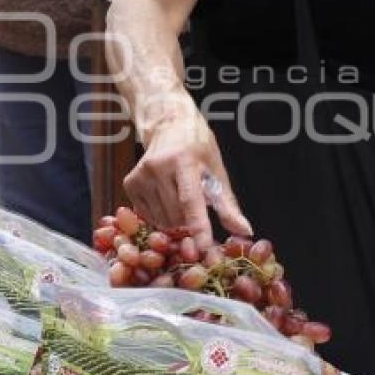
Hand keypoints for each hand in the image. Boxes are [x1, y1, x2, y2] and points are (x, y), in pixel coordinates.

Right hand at [124, 105, 251, 250]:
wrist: (169, 126)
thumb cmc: (198, 149)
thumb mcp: (216, 171)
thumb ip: (228, 205)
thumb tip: (245, 233)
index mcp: (183, 160)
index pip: (191, 200)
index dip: (199, 226)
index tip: (205, 248)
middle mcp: (157, 166)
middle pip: (176, 215)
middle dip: (189, 222)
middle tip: (196, 210)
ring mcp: (140, 175)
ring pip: (161, 220)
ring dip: (175, 221)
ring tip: (180, 200)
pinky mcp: (129, 183)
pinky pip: (147, 216)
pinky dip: (160, 216)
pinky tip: (166, 199)